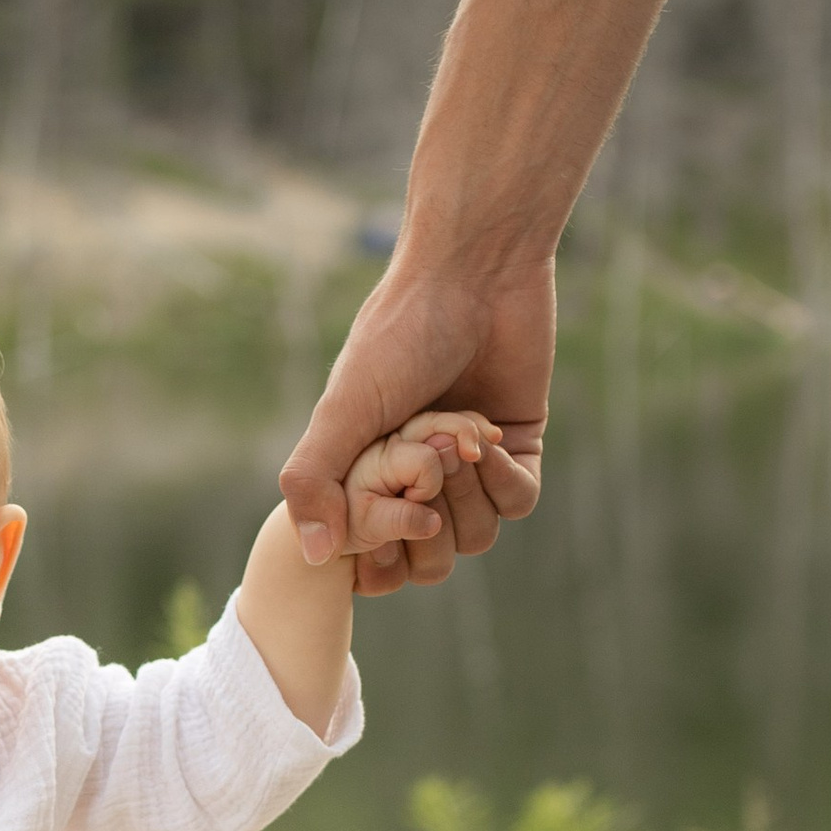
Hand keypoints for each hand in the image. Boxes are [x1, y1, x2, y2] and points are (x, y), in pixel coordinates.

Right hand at [281, 245, 552, 594]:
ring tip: (460, 441)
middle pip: (429, 553)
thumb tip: (313, 555)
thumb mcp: (343, 409)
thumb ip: (313, 480)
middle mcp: (418, 474)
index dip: (381, 547)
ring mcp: (469, 464)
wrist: (475, 275)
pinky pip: (516, 503)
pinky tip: (490, 441)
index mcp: (368, 469)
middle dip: (428, 515)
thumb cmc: (399, 334)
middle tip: (425, 457)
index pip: (375, 549)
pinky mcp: (517, 447)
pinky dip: (502, 481)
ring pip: (476, 535)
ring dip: (467, 494)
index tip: (386, 511)